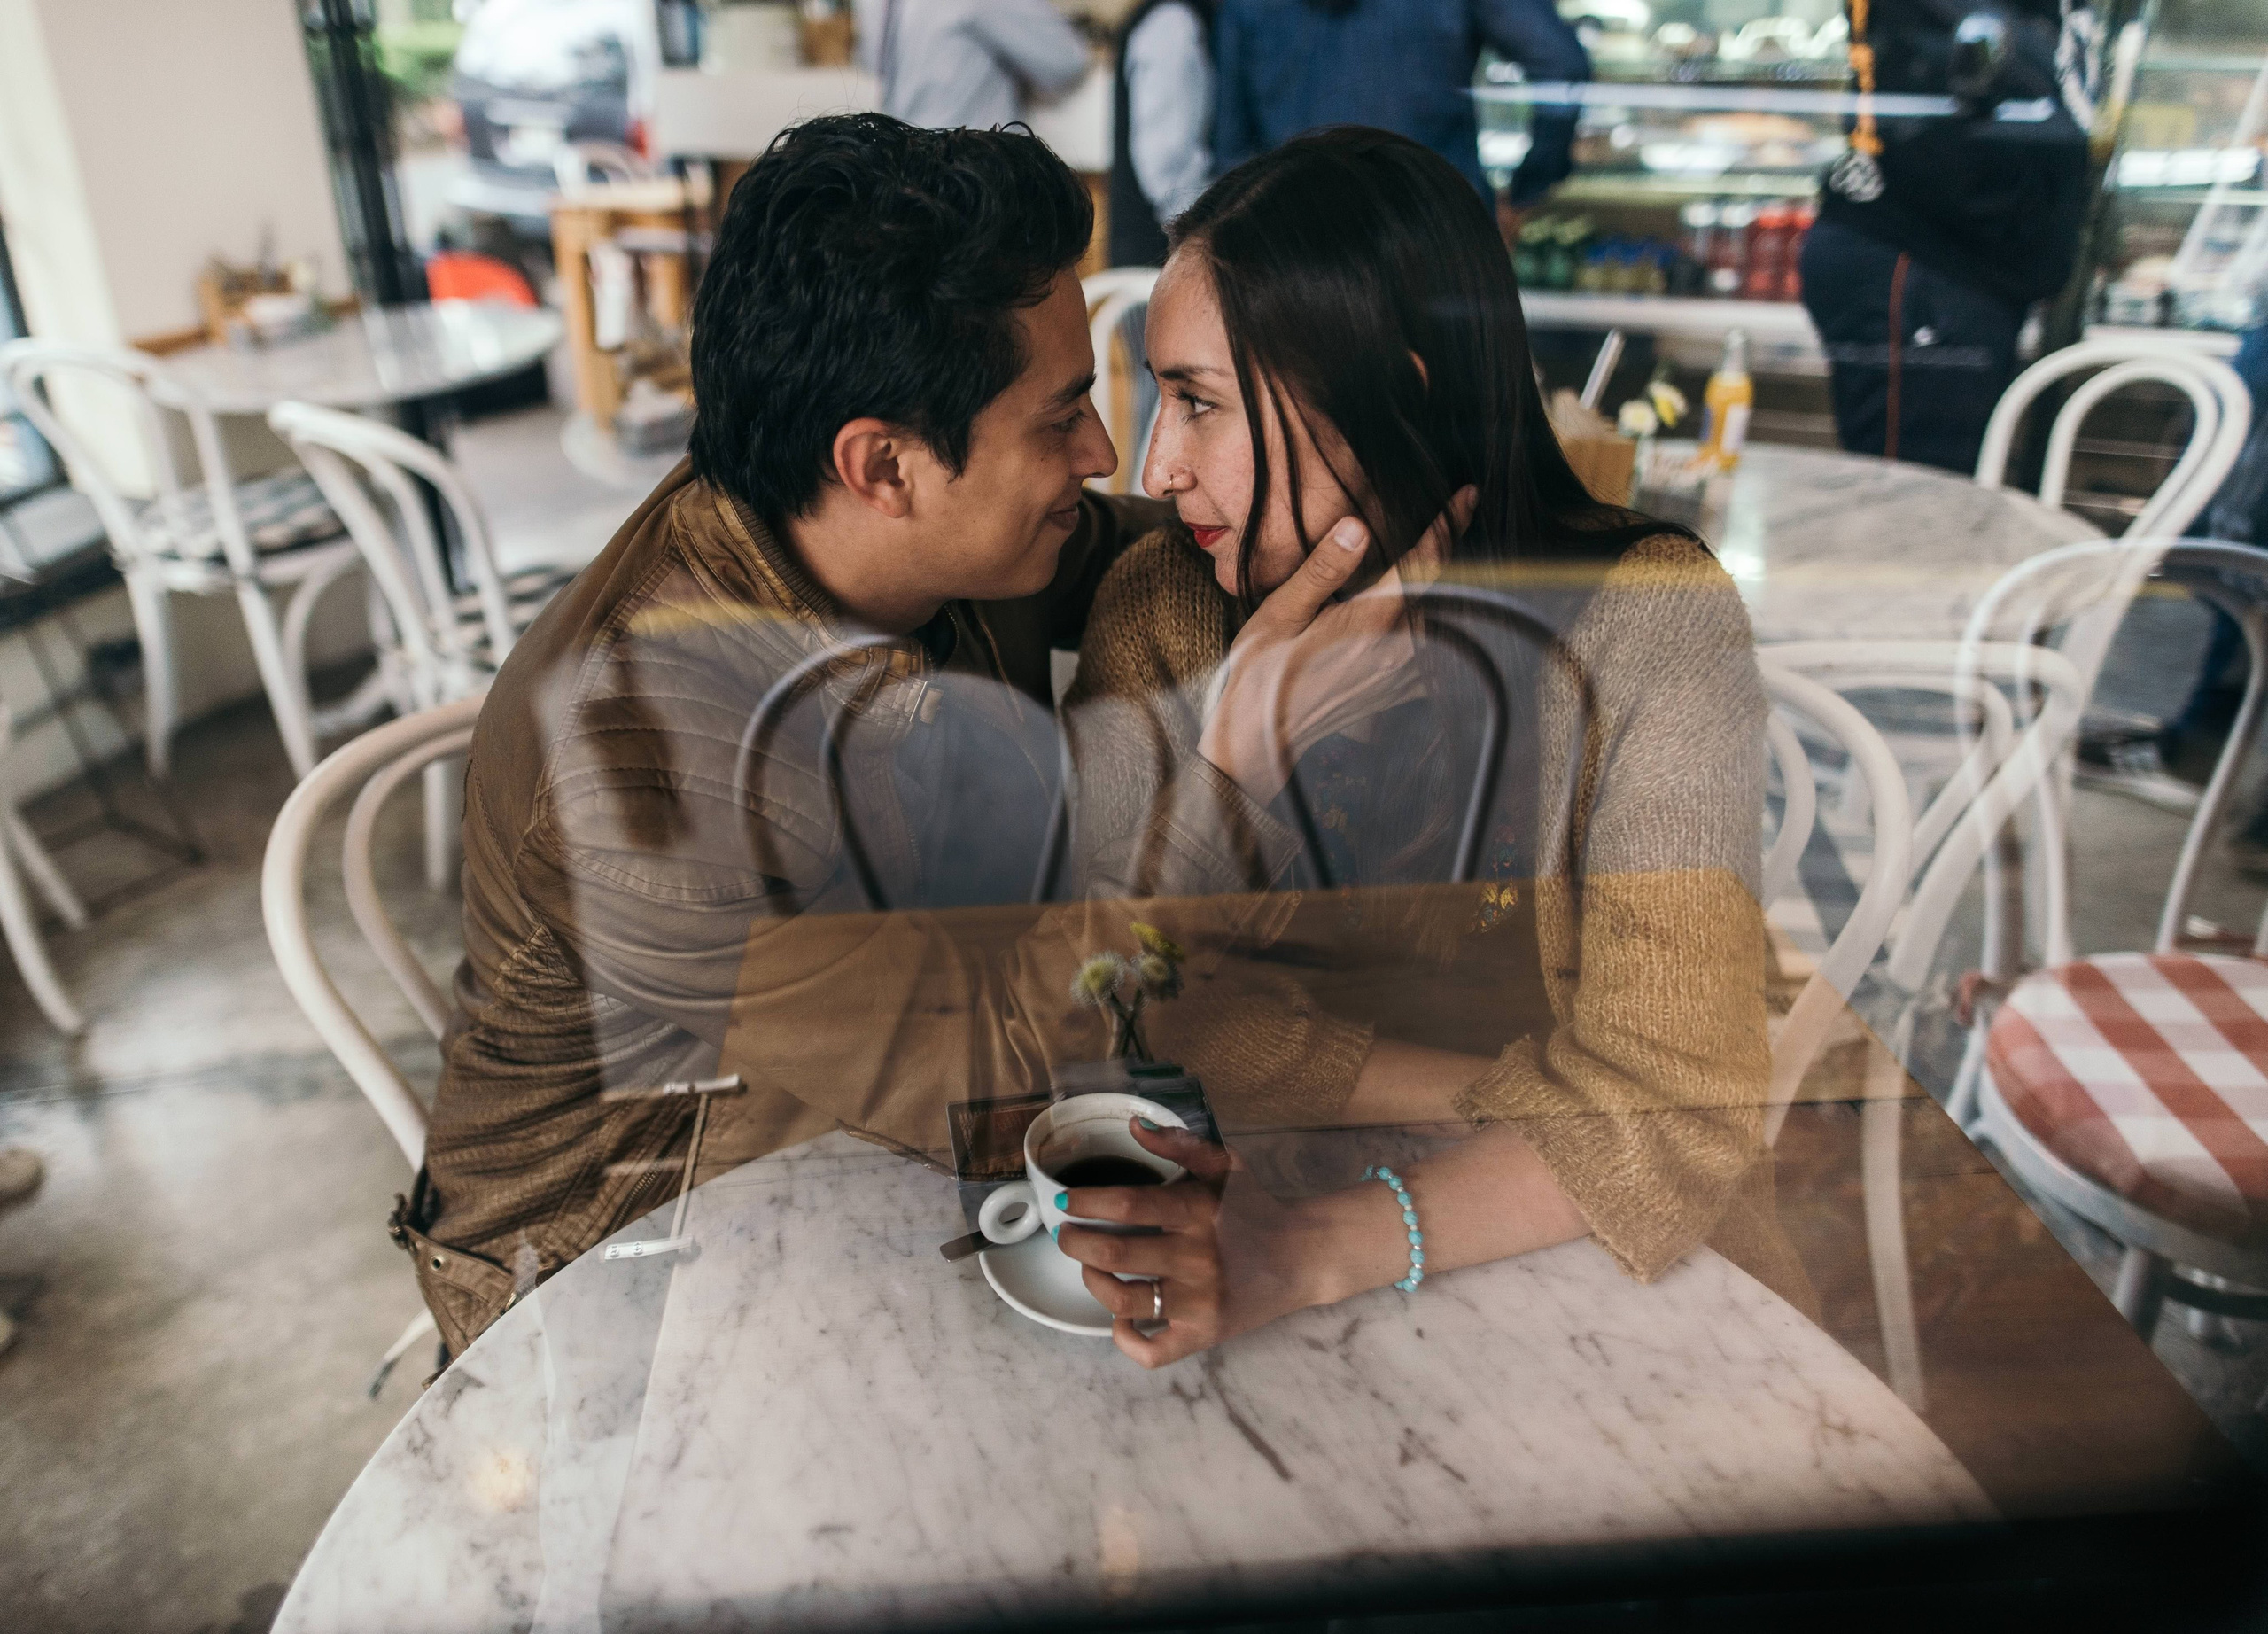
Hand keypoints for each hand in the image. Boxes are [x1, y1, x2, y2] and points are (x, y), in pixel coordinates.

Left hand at [1053, 1118, 1317, 1367]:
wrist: (1304, 1257)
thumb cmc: (1257, 1208)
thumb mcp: (1227, 1165)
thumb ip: (1180, 1144)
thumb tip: (1134, 1126)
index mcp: (1199, 1211)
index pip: (1129, 1203)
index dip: (1087, 1202)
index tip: (1066, 1202)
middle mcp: (1199, 1258)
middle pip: (1115, 1252)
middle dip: (1075, 1242)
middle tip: (1065, 1234)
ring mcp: (1200, 1302)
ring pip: (1124, 1301)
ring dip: (1093, 1282)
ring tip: (1088, 1266)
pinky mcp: (1203, 1335)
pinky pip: (1151, 1351)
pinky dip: (1124, 1338)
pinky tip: (1119, 1318)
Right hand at [1196, 489, 1477, 806]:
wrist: (1257, 738)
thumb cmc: (1261, 673)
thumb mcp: (1282, 612)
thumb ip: (1324, 568)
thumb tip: (1358, 526)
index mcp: (1371, 621)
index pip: (1424, 562)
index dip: (1448, 524)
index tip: (1467, 495)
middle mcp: (1398, 648)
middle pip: (1440, 586)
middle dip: (1448, 547)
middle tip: (1457, 511)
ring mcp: (1401, 673)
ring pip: (1439, 614)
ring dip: (1442, 581)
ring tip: (1439, 548)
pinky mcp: (1397, 689)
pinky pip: (1430, 644)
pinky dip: (1432, 615)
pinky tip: (1419, 601)